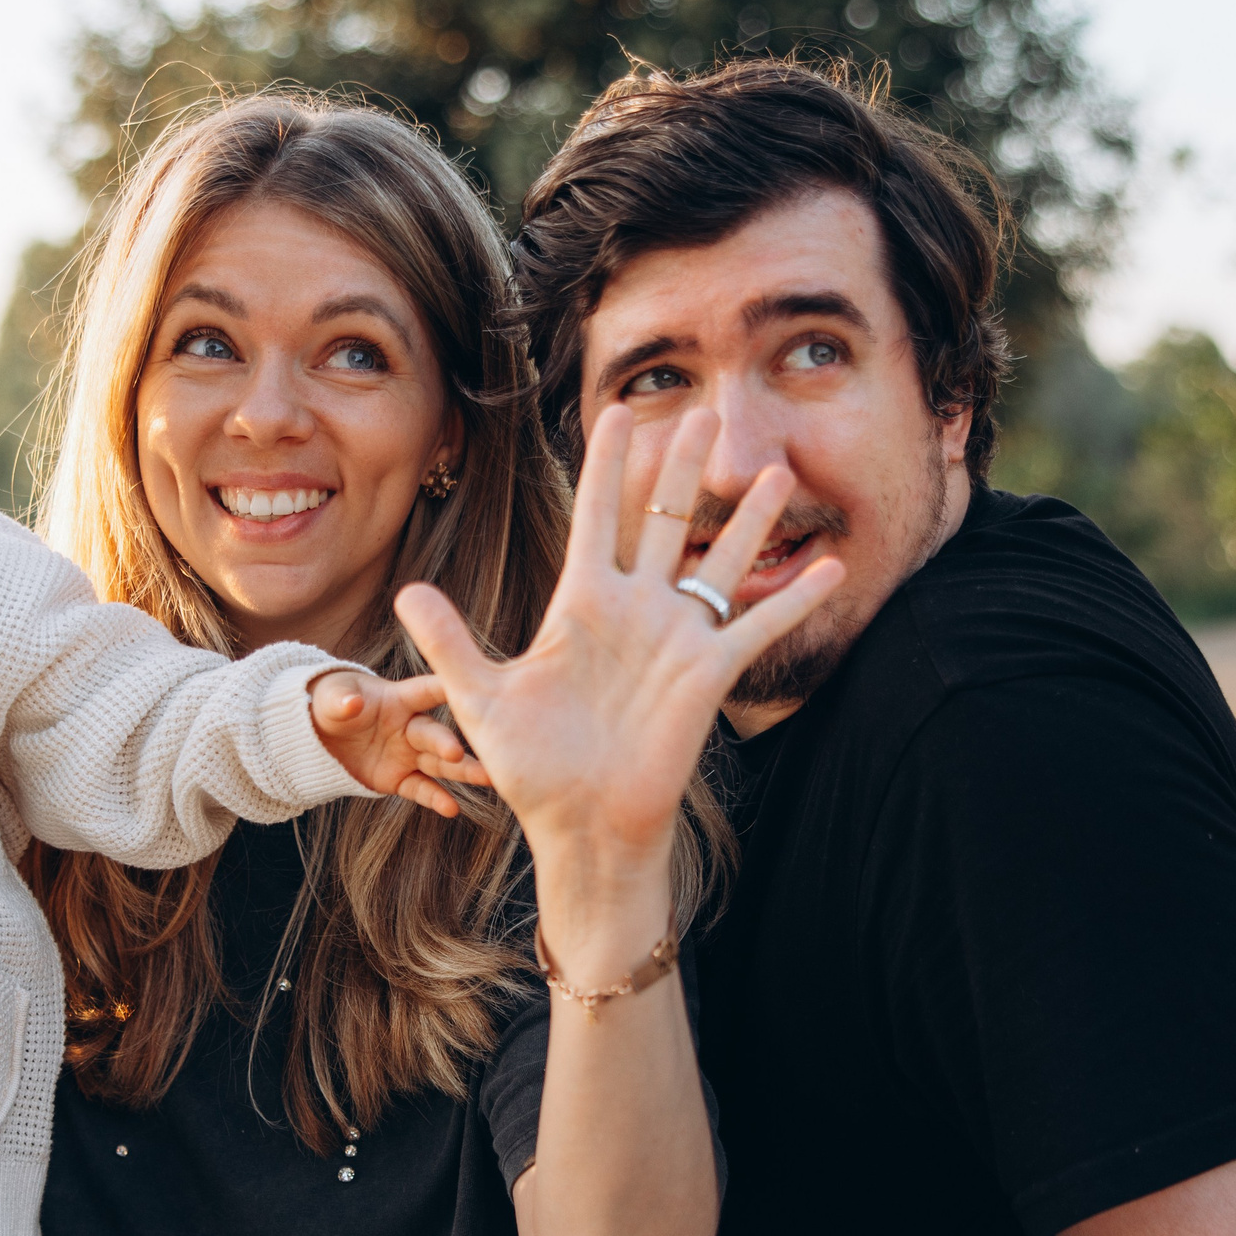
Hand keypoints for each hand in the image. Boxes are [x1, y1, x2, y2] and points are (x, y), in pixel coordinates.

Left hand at [309, 669, 491, 816]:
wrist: (320, 736)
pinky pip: (420, 789)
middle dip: (446, 743)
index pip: (428, 691)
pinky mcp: (400, 779)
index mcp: (399, 699)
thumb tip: (352, 703)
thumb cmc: (332, 703)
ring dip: (462, 772)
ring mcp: (408, 754)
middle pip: (434, 734)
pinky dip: (435, 799)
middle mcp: (411, 727)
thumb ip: (342, 700)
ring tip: (488, 778)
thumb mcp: (331, 697)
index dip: (448, 688)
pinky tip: (452, 809)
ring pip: (439, 764)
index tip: (475, 686)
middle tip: (456, 753)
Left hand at [394, 400, 841, 867]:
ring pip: (719, 561)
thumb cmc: (531, 766)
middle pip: (664, 520)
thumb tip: (405, 591)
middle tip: (708, 414)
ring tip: (777, 470)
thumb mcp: (481, 698)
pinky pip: (759, 627)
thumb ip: (449, 641)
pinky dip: (796, 598)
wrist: (581, 823)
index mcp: (580, 603)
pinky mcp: (709, 674)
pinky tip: (831, 565)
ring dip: (748, 519)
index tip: (622, 411)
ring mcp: (677, 638)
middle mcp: (635, 609)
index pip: (598, 515)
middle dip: (685, 467)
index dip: (609, 465)